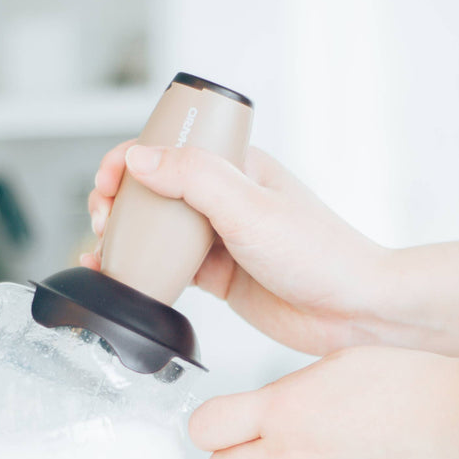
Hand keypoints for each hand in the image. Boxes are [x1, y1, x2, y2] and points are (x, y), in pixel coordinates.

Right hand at [85, 141, 396, 354]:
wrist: (355, 311)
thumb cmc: (321, 254)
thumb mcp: (250, 207)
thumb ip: (194, 178)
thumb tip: (139, 158)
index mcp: (237, 167)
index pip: (170, 148)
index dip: (129, 159)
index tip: (107, 181)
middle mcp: (227, 199)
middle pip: (156, 190)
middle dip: (120, 200)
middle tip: (104, 221)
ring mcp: (222, 239)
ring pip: (159, 231)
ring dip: (127, 237)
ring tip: (104, 249)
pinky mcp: (221, 277)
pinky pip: (170, 269)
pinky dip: (143, 271)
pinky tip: (125, 277)